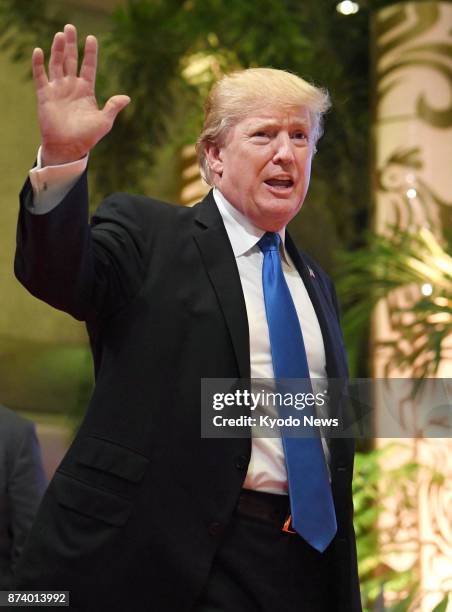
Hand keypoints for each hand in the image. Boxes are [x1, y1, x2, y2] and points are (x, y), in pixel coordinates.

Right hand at [32, 24, 129, 165]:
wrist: (68, 148)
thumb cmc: (87, 137)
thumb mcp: (104, 122)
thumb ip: (113, 107)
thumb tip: (127, 97)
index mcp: (86, 91)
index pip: (88, 66)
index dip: (90, 52)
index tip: (92, 38)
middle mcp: (71, 87)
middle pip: (70, 60)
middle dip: (70, 44)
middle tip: (70, 27)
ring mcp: (58, 90)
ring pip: (56, 64)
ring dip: (57, 49)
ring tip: (59, 34)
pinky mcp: (45, 95)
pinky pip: (40, 76)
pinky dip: (38, 64)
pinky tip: (39, 51)